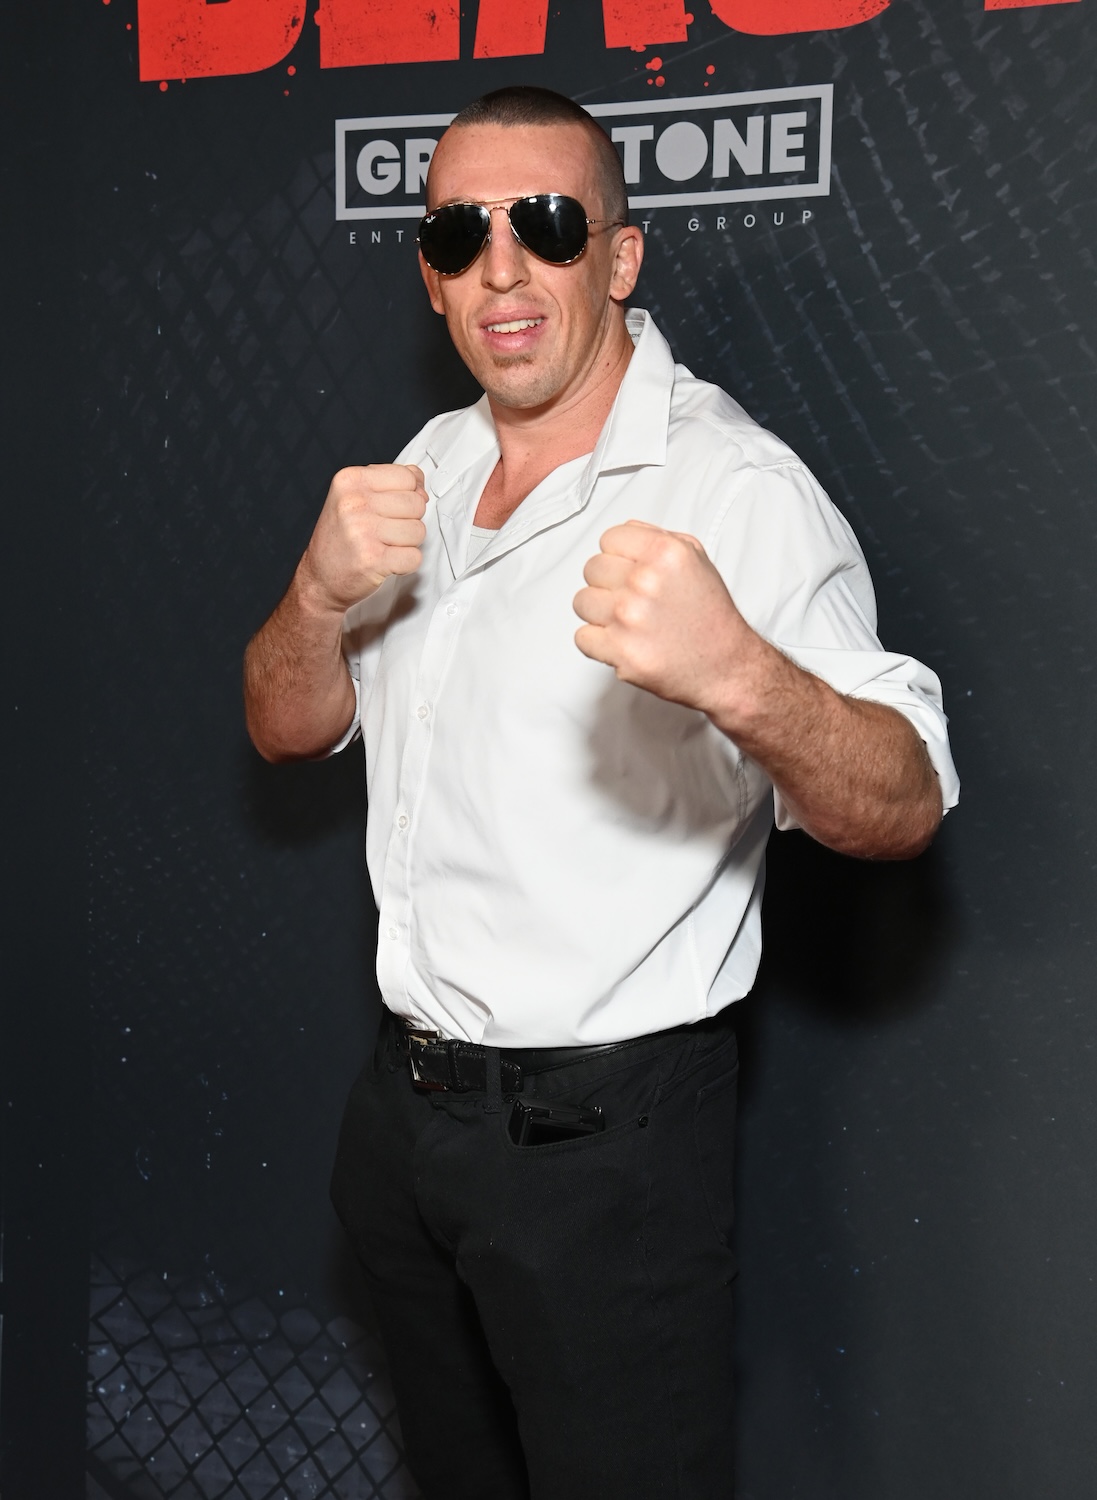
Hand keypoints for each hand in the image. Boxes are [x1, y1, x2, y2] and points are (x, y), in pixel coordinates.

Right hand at [298, 464, 427, 612]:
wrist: (320, 578)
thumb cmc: (341, 537)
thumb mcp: (356, 497)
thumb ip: (391, 483)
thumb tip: (422, 489)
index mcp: (350, 480)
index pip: (407, 477)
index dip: (408, 494)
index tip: (391, 508)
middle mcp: (354, 502)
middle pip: (417, 504)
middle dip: (409, 520)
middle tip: (385, 531)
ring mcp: (362, 531)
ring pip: (419, 531)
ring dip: (407, 543)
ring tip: (384, 546)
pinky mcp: (373, 559)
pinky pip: (415, 557)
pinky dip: (406, 564)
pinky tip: (386, 561)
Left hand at [573, 521, 757, 715]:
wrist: (725, 667)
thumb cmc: (710, 617)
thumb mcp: (696, 561)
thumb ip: (658, 539)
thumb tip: (625, 532)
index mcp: (665, 553)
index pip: (609, 538)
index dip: (618, 555)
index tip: (629, 570)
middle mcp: (645, 581)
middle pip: (592, 569)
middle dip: (608, 584)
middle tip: (632, 600)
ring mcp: (629, 617)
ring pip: (582, 602)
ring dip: (599, 613)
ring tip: (627, 622)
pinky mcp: (620, 651)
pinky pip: (582, 637)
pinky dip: (599, 643)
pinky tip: (624, 642)